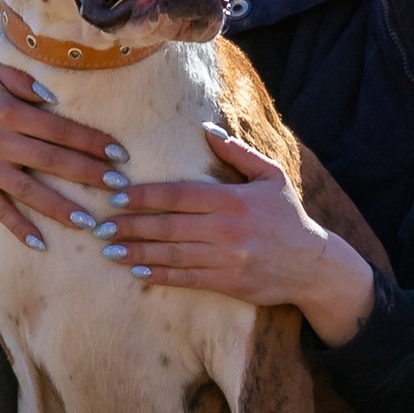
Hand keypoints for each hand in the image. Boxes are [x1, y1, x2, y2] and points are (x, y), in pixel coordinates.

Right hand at [0, 63, 130, 251]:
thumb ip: (25, 81)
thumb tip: (55, 98)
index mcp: (8, 111)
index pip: (58, 129)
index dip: (89, 141)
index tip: (118, 155)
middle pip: (50, 160)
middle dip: (87, 174)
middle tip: (119, 188)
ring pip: (28, 191)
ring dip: (60, 208)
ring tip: (89, 223)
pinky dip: (19, 228)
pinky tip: (41, 243)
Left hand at [109, 128, 376, 343]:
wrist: (313, 265)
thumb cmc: (287, 216)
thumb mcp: (270, 176)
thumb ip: (237, 153)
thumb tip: (206, 129)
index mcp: (232, 199)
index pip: (178, 195)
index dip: (144, 196)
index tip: (116, 195)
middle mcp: (226, 229)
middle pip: (168, 226)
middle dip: (131, 226)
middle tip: (100, 227)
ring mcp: (226, 258)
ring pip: (172, 255)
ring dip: (138, 253)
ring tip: (109, 251)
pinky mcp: (228, 283)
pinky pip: (187, 278)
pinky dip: (161, 276)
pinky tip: (139, 273)